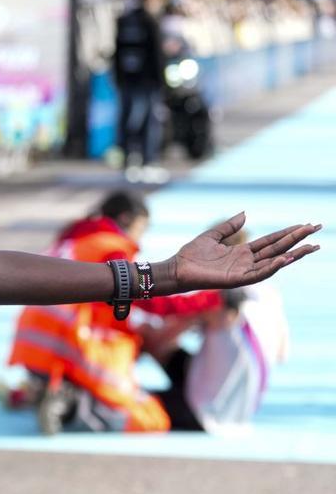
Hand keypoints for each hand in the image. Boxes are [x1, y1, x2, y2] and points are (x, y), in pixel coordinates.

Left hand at [167, 213, 319, 292]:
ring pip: (274, 263)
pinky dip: (272, 268)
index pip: (272, 241)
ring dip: (292, 255)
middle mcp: (246, 262)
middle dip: (298, 241)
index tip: (306, 225)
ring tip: (310, 246)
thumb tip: (245, 213)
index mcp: (242, 252)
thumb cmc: (191, 255)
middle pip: (278, 250)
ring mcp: (243, 272)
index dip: (289, 233)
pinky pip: (258, 274)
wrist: (176, 269)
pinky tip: (285, 259)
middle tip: (317, 230)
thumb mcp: (212, 235)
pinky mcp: (235, 280)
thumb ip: (229, 226)